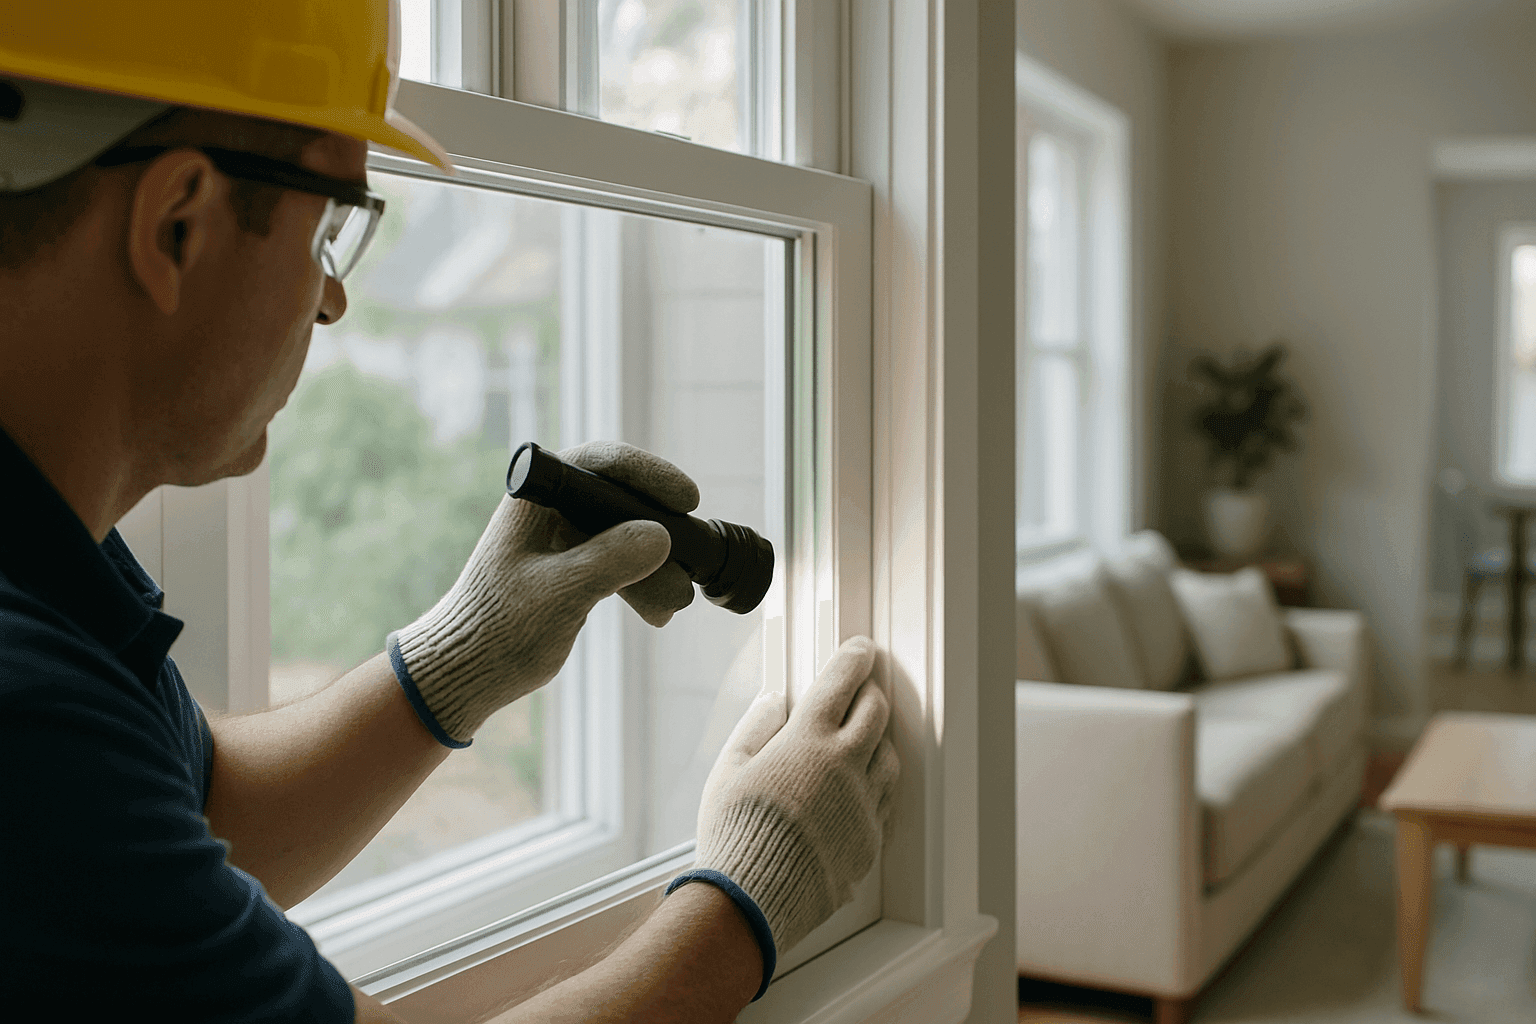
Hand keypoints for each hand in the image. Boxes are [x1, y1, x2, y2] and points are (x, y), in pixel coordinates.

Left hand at [388, 442, 700, 745]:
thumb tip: (661, 537)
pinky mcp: (572, 568)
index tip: (686, 499)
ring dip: (655, 569)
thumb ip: (609, 560)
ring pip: (625, 538)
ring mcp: (562, 538)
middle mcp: (550, 508)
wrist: (467, 672)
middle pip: (621, 502)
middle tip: (691, 563)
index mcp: (534, 497)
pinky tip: (659, 614)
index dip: (647, 474)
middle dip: (660, 534)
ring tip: (675, 603)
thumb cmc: (497, 629)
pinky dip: (641, 585)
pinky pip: (618, 564)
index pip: (599, 463)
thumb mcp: (559, 593)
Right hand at [689, 636, 899, 955]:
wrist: (751, 899)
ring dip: (878, 740)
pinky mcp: (869, 839)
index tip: (861, 649)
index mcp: (808, 741)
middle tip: (861, 688)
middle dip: (870, 693)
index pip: (842, 683)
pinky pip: (886, 800)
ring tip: (861, 739)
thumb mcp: (728, 770)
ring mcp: (862, 804)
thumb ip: (756, 727)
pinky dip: (878, 783)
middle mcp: (844, 766)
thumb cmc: (733, 833)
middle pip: (876, 713)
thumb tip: (778, 700)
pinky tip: (860, 786)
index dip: (854, 659)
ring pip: (889, 756)